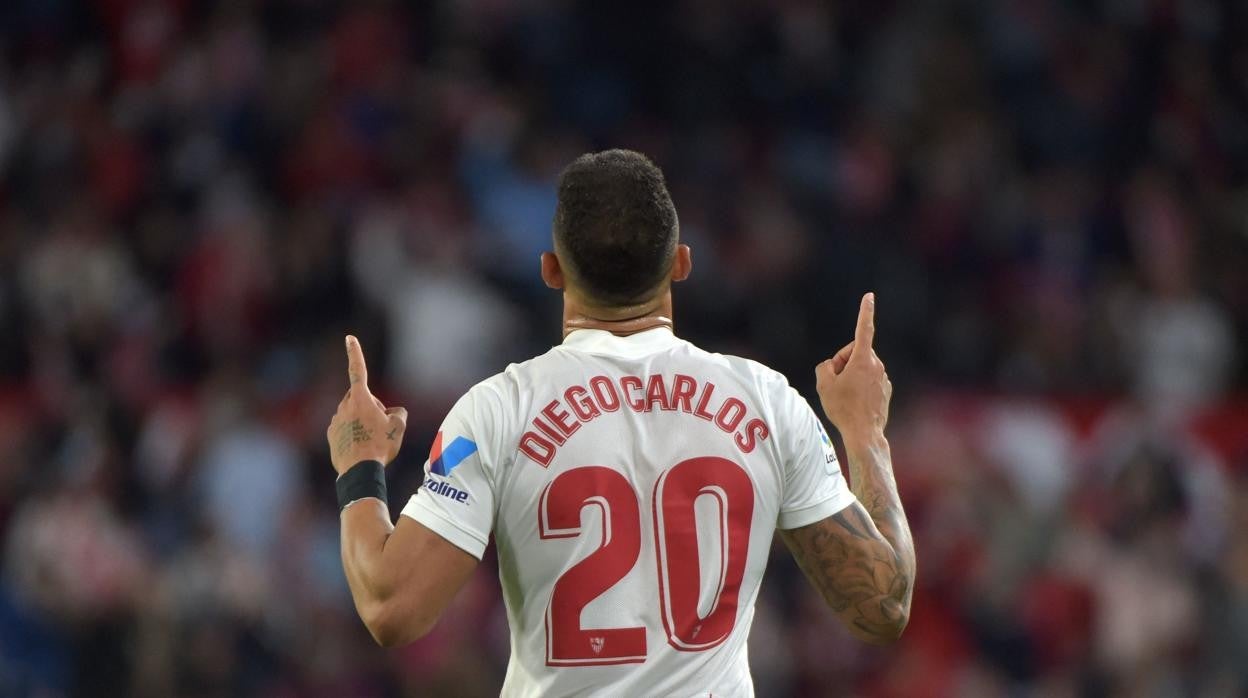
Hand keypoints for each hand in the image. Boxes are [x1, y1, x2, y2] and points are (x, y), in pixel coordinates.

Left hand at [327, 335, 407, 474]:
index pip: (358, 370)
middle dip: (370, 407)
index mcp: (360, 399)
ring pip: (352, 415)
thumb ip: (398, 413)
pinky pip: (345, 429)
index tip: (349, 338)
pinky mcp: (331, 435)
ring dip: (362, 422)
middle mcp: (345, 406)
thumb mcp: (399, 427)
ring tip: (371, 442)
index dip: (355, 353)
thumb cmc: (380, 446)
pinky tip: (361, 449)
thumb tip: (391, 412)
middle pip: (360, 399)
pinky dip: (353, 435)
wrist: (359, 471)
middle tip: (380, 427)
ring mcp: (336, 421)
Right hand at [815, 293, 891, 445]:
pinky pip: (868, 381)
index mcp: (862, 359)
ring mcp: (883, 378)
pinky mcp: (885, 390)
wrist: (864, 433)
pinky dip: (860, 387)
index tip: (870, 296)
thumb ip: (825, 366)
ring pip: (861, 368)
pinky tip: (855, 403)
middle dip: (844, 363)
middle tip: (836, 384)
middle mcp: (876, 365)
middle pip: (854, 353)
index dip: (865, 311)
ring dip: (851, 376)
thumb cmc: (843, 408)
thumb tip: (833, 366)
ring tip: (846, 397)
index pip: (864, 329)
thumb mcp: (824, 384)